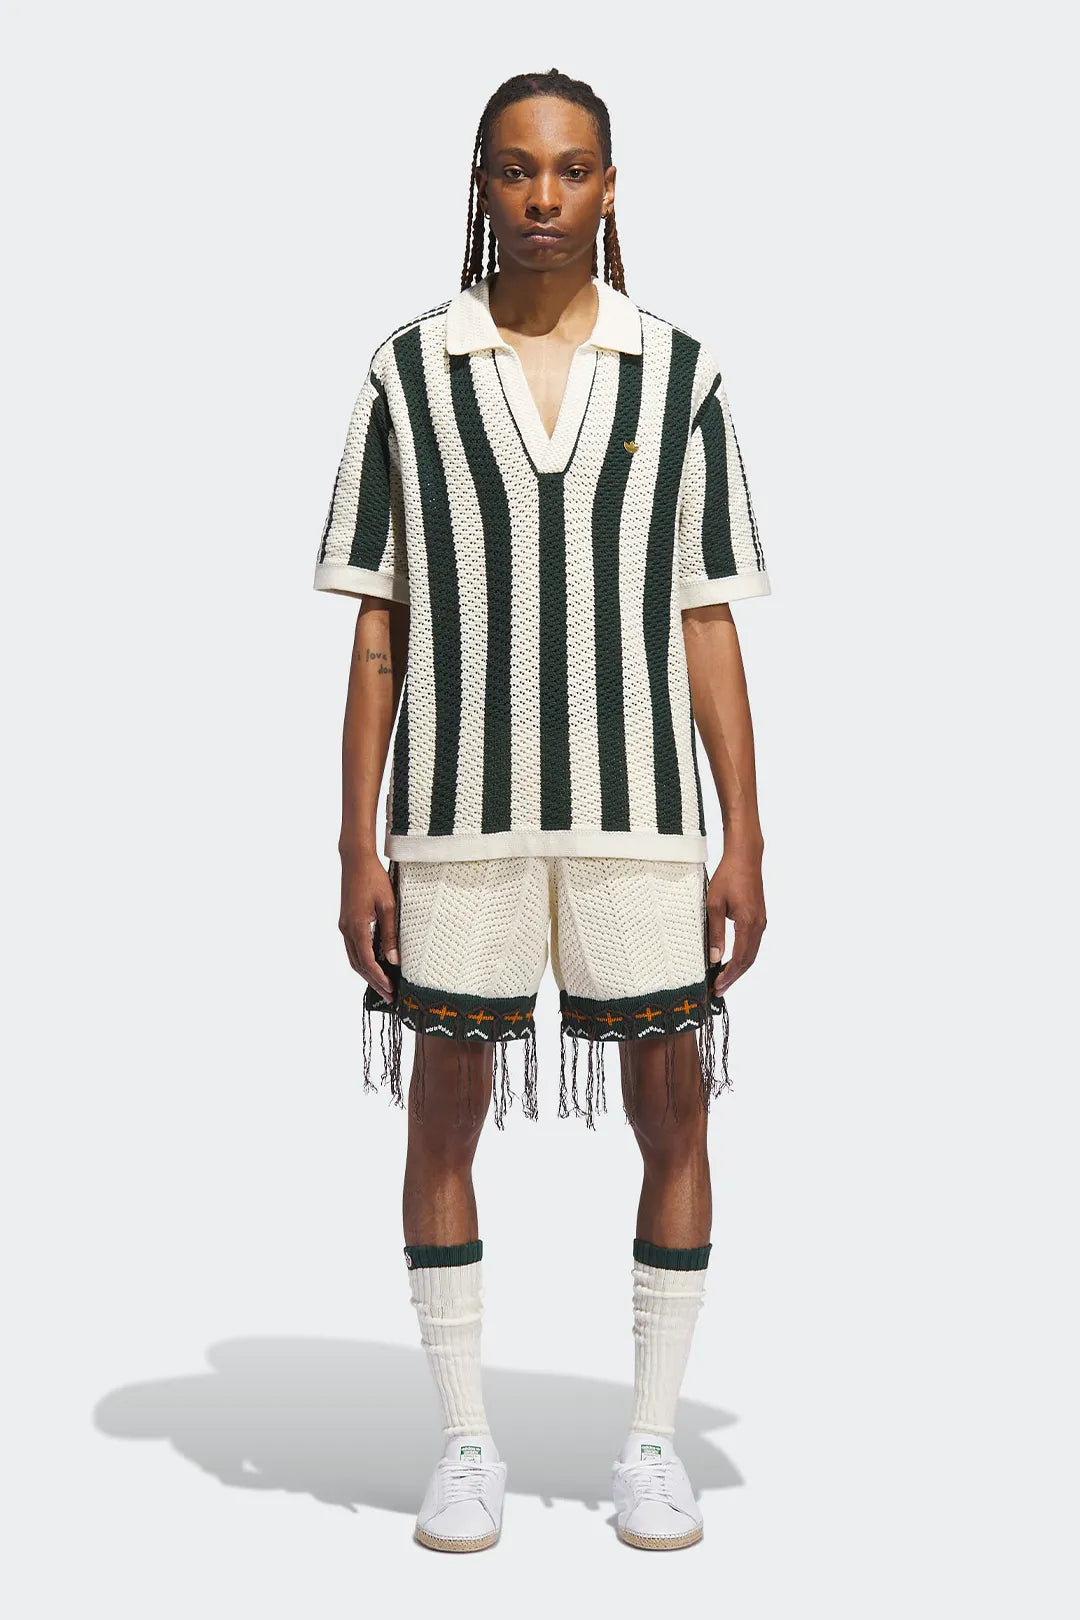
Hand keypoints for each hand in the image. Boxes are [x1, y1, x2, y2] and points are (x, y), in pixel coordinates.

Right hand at [339, 852, 398, 999]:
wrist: (355, 860)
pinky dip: (363, 961)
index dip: (378, 979)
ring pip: (354, 958)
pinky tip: (375, 966)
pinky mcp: (346, 922)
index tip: (391, 991)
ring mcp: (344, 926)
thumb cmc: (374, 879)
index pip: (367, 962)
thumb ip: (390, 934)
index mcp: (356, 927)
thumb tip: (394, 960)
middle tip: (390, 997)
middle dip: (373, 982)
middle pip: (358, 965)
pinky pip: (353, 948)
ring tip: (384, 986)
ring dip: (367, 974)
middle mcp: (346, 929)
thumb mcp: (388, 905)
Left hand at [706, 851, 766, 996]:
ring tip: (723, 980)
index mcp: (749, 924)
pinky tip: (731, 961)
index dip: (729, 975)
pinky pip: (752, 944)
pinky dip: (742, 956)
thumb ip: (715, 933)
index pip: (740, 958)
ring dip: (738, 968)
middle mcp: (759, 925)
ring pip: (751, 953)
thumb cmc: (728, 877)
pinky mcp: (759, 918)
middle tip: (718, 990)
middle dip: (733, 977)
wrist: (745, 858)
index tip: (716, 987)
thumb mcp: (714, 905)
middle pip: (748, 960)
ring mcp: (761, 922)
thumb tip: (714, 958)